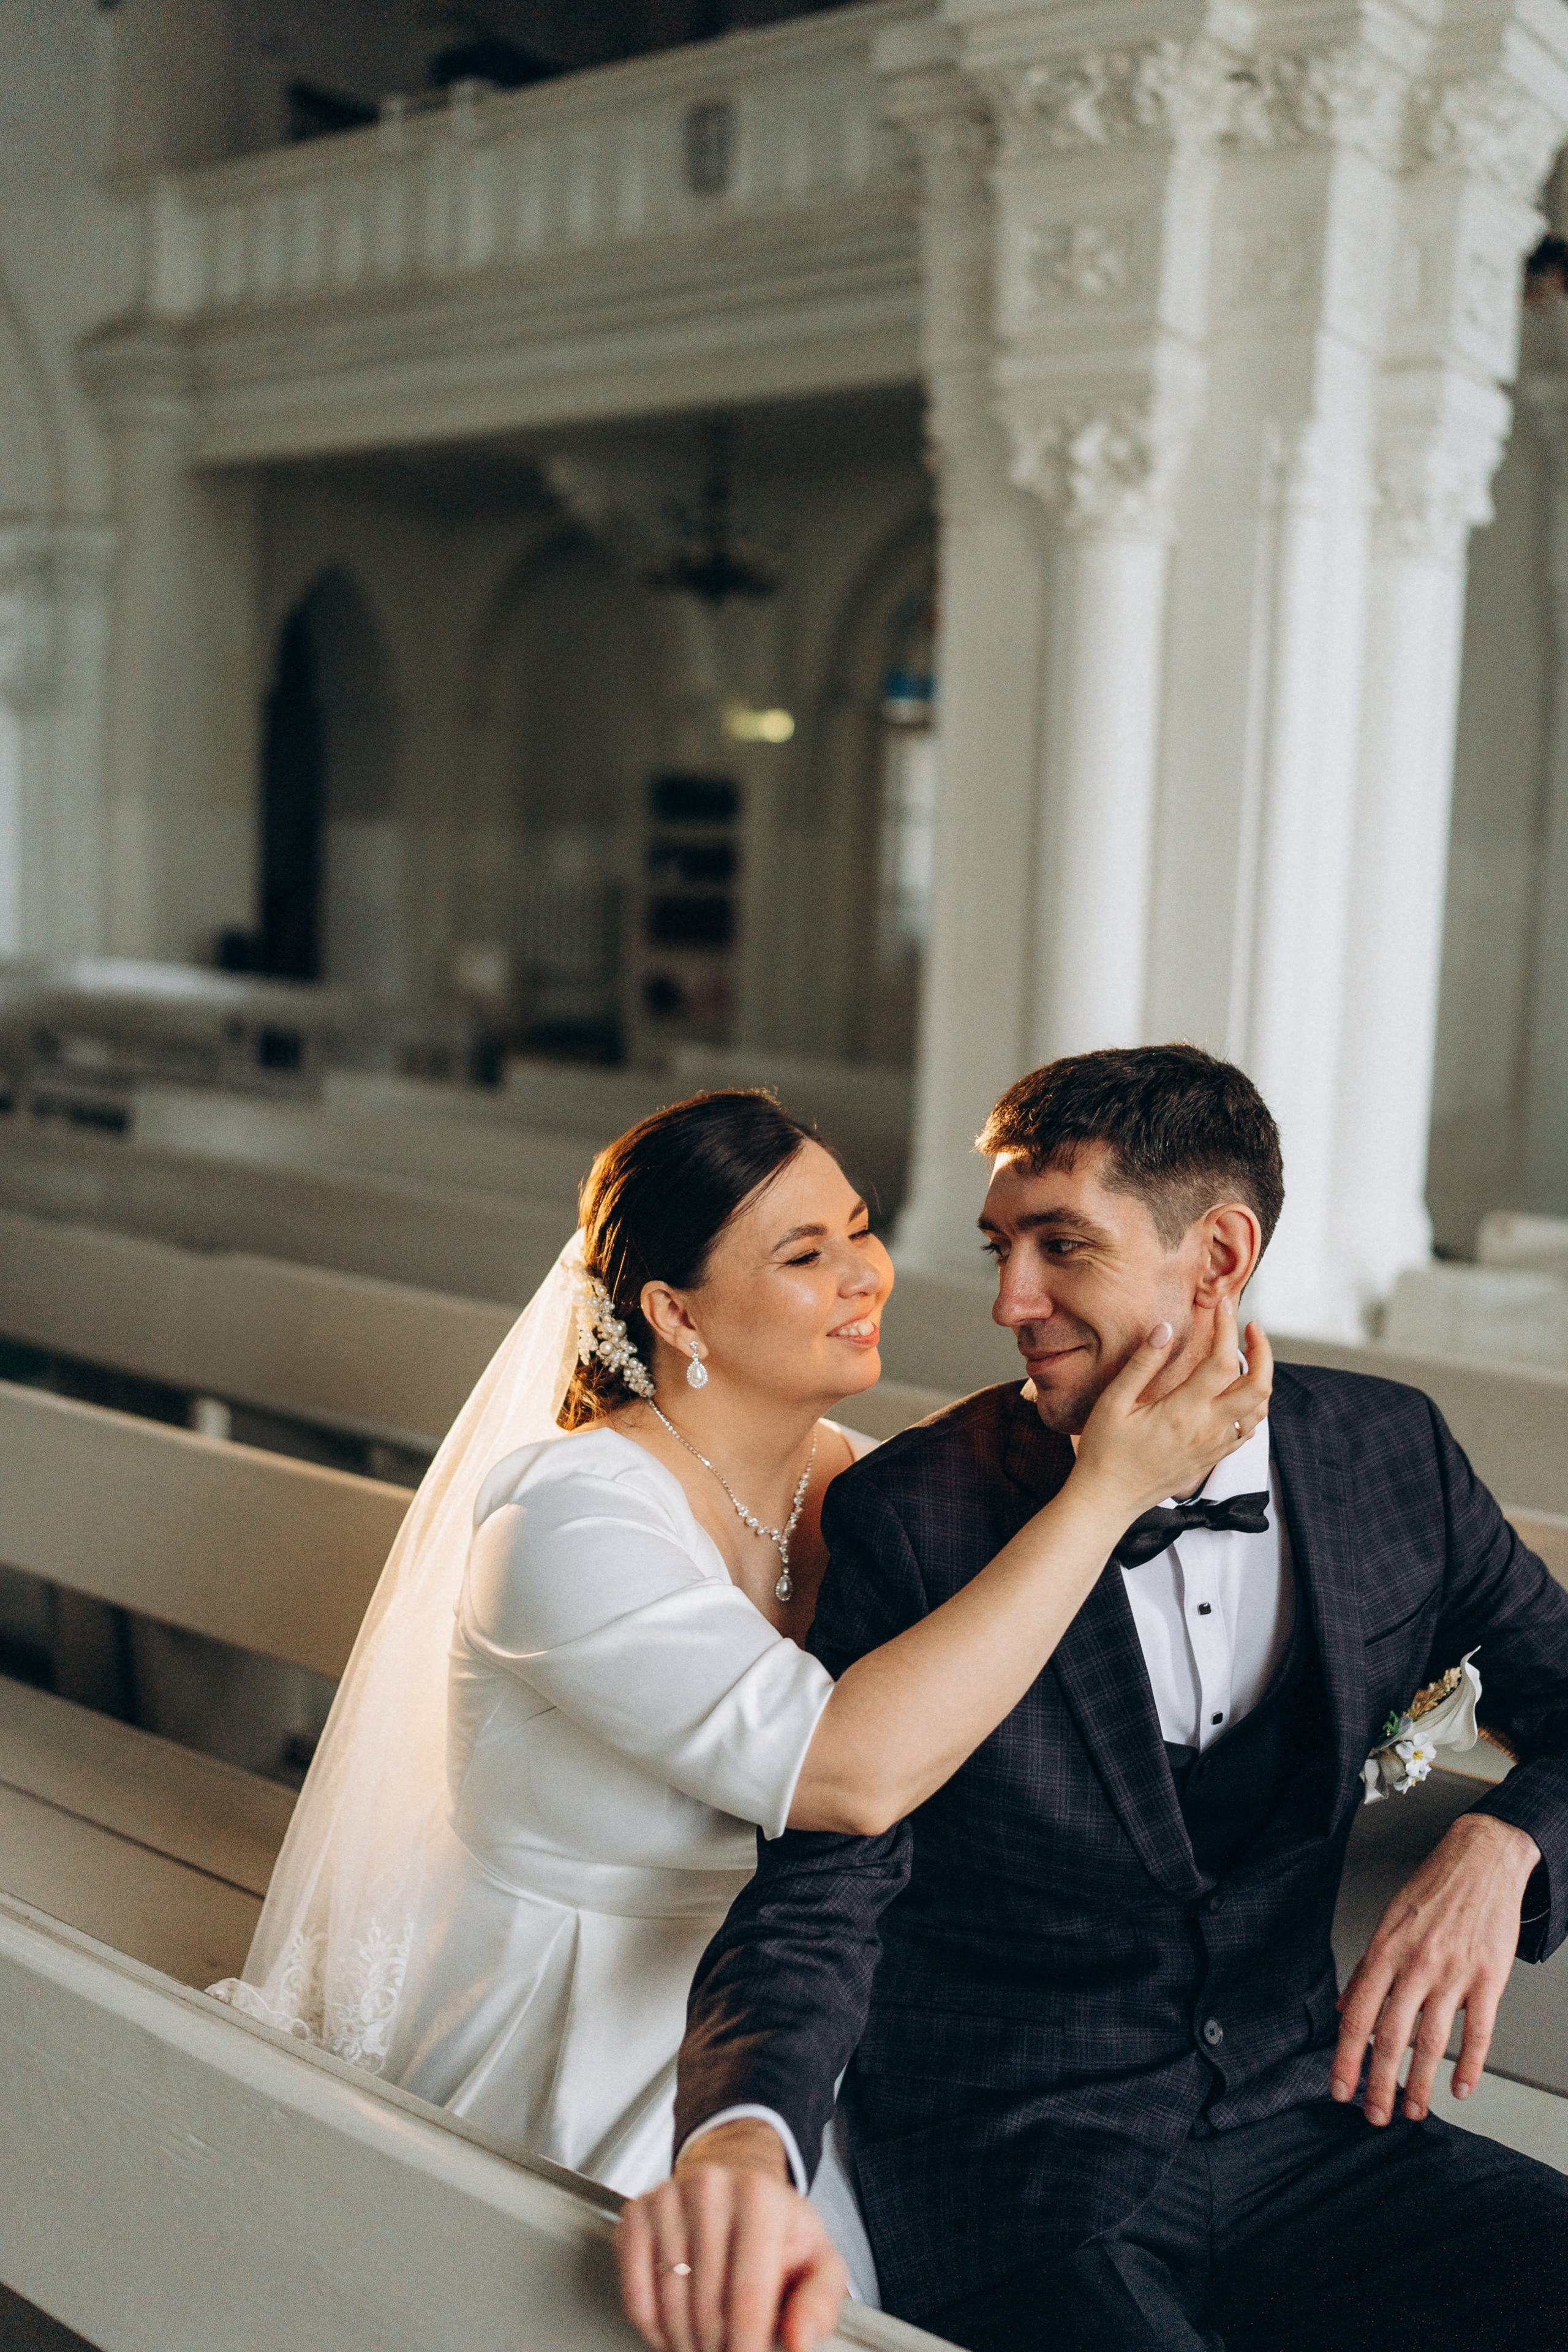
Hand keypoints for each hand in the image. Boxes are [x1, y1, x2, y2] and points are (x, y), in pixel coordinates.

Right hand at [617, 2123, 846, 2351]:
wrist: (735, 2181)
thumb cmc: (777, 2228)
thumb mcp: (818, 2259)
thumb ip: (820, 2303)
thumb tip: (798, 2342)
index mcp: (759, 2197)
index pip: (748, 2295)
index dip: (747, 2347)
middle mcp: (709, 2188)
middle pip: (706, 2307)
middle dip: (718, 2349)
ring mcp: (667, 2199)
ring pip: (669, 2306)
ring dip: (686, 2343)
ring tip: (705, 2343)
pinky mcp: (636, 2213)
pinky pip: (634, 2295)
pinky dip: (653, 2328)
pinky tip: (674, 2329)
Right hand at [1073, 1299, 1273, 1520]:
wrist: (1108, 1499)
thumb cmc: (1105, 1451)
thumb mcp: (1114, 1403)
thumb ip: (1142, 1364)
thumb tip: (1165, 1329)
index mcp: (1184, 1413)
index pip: (1223, 1362)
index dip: (1228, 1329)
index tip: (1224, 1307)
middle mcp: (1208, 1430)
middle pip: (1259, 1386)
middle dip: (1263, 1351)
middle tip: (1251, 1327)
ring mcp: (1215, 1447)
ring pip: (1260, 1410)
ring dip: (1262, 1377)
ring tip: (1249, 1354)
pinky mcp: (1213, 1459)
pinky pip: (1247, 1430)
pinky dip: (1253, 1406)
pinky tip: (1238, 1393)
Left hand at [1331, 1811, 1540, 2124]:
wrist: (1480, 1861)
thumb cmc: (1432, 1892)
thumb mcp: (1387, 1923)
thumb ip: (1366, 1971)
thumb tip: (1340, 2009)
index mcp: (1384, 1952)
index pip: (1356, 2015)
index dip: (1345, 2058)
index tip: (1339, 2089)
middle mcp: (1415, 1965)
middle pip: (1389, 2037)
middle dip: (1379, 2084)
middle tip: (1374, 2115)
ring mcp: (1453, 1973)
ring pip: (1432, 2041)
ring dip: (1420, 2084)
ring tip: (1414, 2110)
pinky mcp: (1488, 1979)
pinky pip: (1478, 2032)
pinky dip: (1469, 2066)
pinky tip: (1460, 2088)